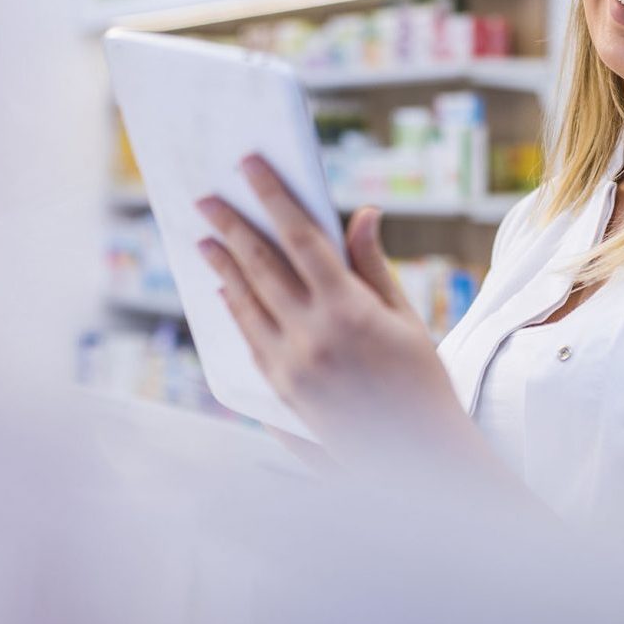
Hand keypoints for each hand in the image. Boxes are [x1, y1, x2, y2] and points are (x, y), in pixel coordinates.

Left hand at [194, 153, 473, 473]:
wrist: (415, 457)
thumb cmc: (420, 380)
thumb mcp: (404, 316)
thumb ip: (371, 264)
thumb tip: (361, 213)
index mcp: (348, 309)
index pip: (300, 238)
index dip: (273, 197)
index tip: (250, 166)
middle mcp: (311, 335)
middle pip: (260, 265)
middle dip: (231, 226)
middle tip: (207, 198)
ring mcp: (290, 365)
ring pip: (245, 301)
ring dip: (222, 265)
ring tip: (204, 238)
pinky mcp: (280, 389)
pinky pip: (248, 337)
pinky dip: (234, 307)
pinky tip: (224, 288)